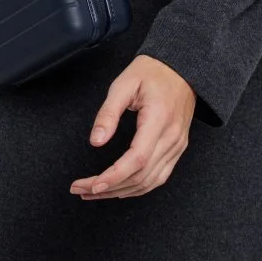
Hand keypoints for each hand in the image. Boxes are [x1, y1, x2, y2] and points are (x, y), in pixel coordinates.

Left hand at [70, 55, 195, 200]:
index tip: (92, 185)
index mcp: (159, 119)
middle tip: (81, 189)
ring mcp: (177, 145)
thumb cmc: (151, 72)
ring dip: (121, 191)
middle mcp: (172, 137)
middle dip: (109, 187)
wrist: (180, 68)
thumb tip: (96, 142)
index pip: (137, 159)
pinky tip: (120, 188)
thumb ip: (108, 113)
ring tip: (94, 192)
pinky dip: (138, 187)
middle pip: (141, 176)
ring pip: (150, 181)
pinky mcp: (177, 148)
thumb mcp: (124, 83)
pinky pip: (159, 177)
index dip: (114, 176)